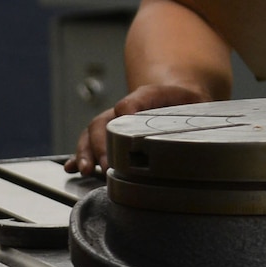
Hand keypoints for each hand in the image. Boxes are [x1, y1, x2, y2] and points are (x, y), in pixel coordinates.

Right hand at [66, 82, 210, 175]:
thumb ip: (184, 108)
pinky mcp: (111, 137)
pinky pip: (90, 145)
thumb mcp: (193, 102)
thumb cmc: (187, 105)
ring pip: (91, 134)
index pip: (130, 104)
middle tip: (105, 165)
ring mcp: (114, 123)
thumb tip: (155, 125)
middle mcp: (124, 110)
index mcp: (146, 97)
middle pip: (102, 124)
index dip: (125, 115)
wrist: (182, 101)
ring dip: (85, 152)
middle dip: (100, 145)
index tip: (122, 135)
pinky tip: (73, 167)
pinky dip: (79, 156)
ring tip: (86, 169)